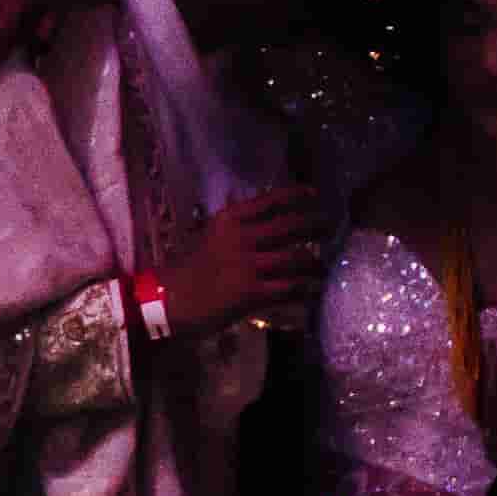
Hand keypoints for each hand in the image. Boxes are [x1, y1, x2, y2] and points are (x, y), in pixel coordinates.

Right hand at [175, 183, 333, 335]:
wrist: (166, 300)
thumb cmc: (186, 270)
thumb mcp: (209, 237)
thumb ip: (236, 228)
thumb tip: (263, 218)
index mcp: (229, 220)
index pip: (271, 200)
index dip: (297, 196)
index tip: (314, 195)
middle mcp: (241, 237)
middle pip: (291, 226)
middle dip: (316, 225)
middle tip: (330, 228)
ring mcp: (248, 264)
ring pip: (297, 257)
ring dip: (316, 262)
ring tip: (323, 265)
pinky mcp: (252, 291)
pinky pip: (290, 287)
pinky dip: (306, 288)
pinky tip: (313, 289)